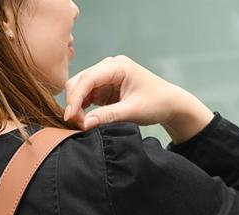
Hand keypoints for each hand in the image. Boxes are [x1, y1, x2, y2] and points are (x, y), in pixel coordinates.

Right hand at [63, 55, 214, 142]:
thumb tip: (84, 124)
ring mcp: (105, 77)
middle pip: (79, 81)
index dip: (75, 98)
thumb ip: (108, 116)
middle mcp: (109, 67)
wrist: (169, 104)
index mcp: (118, 66)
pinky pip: (85, 96)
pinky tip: (84, 120)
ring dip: (76, 106)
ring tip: (81, 124)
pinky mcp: (104, 88)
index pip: (88, 79)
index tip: (69, 117)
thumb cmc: (156, 103)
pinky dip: (81, 108)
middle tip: (77, 125)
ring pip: (79, 88)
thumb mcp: (132, 111)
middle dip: (74, 102)